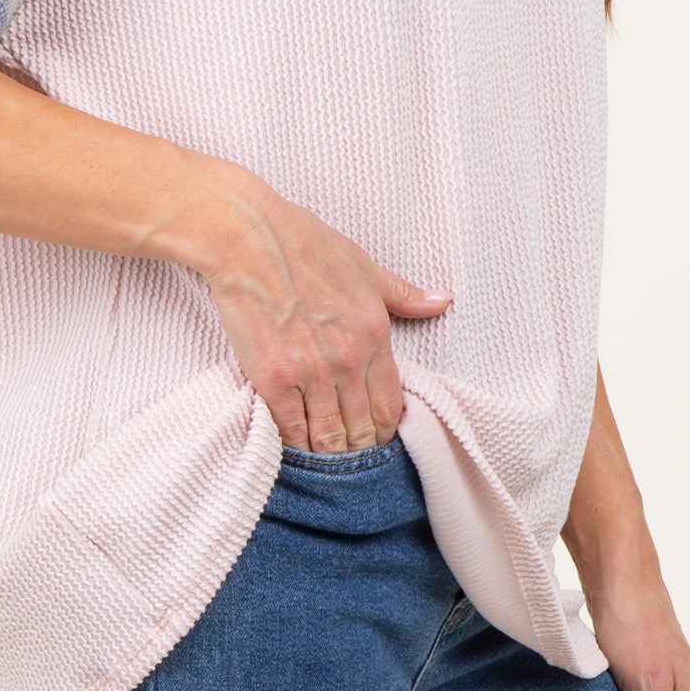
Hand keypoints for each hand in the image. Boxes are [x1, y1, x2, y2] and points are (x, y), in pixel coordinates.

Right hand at [195, 180, 452, 451]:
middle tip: (349, 448)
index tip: (375, 432)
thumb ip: (403, 295)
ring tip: (324, 452)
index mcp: (373, 334)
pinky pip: (292, 430)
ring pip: (329, 437)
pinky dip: (296, 442)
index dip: (384, 428)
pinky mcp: (271, 380)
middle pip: (362, 429)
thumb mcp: (363, 267)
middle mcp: (346, 359)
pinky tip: (296, 441)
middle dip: (358, 444)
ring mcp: (309, 372)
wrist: (247, 238)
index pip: (389, 405)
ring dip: (328, 450)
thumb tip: (442, 300)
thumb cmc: (303, 244)